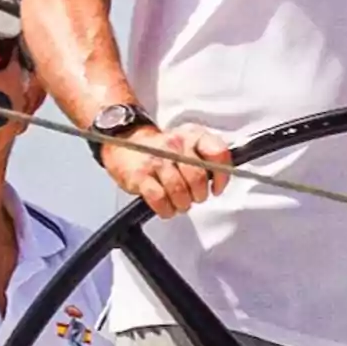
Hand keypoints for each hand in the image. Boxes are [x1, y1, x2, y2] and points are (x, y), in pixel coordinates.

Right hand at [101, 124, 231, 218]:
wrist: (125, 142)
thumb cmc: (161, 149)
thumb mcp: (188, 144)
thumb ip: (207, 158)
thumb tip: (220, 180)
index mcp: (192, 136)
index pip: (217, 153)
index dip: (222, 176)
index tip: (216, 188)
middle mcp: (175, 145)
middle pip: (198, 177)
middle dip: (199, 195)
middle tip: (194, 197)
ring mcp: (157, 159)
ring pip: (179, 190)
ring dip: (182, 204)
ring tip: (179, 203)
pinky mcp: (140, 175)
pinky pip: (160, 199)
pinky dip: (166, 209)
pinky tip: (166, 207)